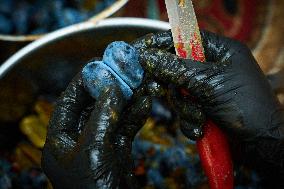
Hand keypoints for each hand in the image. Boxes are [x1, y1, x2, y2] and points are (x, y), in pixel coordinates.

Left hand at [42, 34, 172, 188]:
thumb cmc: (93, 188)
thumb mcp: (93, 148)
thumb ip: (102, 116)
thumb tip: (111, 88)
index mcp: (60, 140)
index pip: (68, 103)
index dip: (82, 82)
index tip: (97, 65)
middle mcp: (78, 140)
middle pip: (93, 106)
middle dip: (109, 89)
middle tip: (123, 71)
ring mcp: (99, 144)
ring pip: (112, 115)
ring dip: (127, 100)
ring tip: (140, 84)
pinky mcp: (117, 150)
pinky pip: (125, 128)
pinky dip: (136, 116)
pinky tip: (145, 103)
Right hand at [138, 30, 283, 185]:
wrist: (261, 143)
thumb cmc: (245, 107)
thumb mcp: (209, 84)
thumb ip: (176, 69)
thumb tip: (148, 57)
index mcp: (220, 51)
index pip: (184, 38)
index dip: (160, 42)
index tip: (140, 49)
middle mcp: (212, 66)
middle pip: (176, 66)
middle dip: (172, 84)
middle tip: (157, 88)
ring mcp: (207, 87)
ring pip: (178, 91)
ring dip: (185, 107)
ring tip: (199, 116)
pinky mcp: (203, 106)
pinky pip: (184, 107)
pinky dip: (190, 118)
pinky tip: (201, 125)